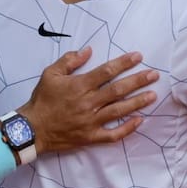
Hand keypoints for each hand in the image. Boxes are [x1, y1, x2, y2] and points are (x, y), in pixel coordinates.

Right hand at [18, 48, 157, 153]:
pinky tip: (139, 121)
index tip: (138, 57)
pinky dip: (127, 129)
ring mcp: (91, 121)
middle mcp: (88, 102)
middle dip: (138, 81)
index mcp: (79, 86)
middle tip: (154, 75)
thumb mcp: (50, 74)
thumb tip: (88, 50)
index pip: (106, 71)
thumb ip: (69, 61)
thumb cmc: (41, 99)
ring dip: (138, 102)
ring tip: (153, 95)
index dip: (124, 63)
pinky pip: (113, 134)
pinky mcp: (91, 137)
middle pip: (118, 90)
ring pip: (119, 110)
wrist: (32, 128)